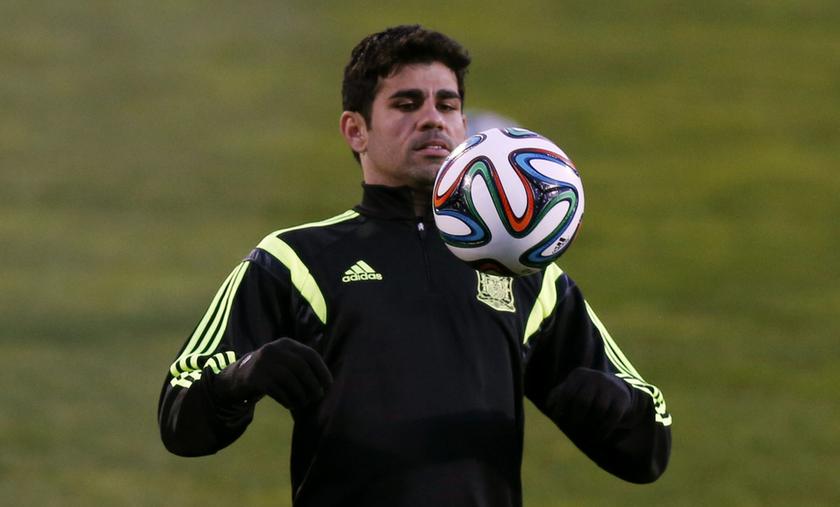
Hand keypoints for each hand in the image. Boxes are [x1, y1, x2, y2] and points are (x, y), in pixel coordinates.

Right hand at [215, 338, 332, 409]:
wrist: (241, 374)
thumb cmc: (273, 369)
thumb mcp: (286, 359)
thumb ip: (303, 364)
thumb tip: (326, 382)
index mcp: (287, 343)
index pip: (310, 355)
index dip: (322, 370)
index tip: (328, 385)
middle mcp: (275, 350)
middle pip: (301, 368)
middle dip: (313, 385)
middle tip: (317, 397)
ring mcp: (264, 363)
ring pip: (290, 381)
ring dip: (301, 395)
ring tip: (304, 402)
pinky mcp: (256, 378)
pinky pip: (277, 391)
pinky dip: (287, 400)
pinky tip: (291, 404)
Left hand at [546, 367, 631, 437]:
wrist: (613, 387)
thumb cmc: (583, 392)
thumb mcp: (570, 389)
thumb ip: (557, 396)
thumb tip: (550, 406)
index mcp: (579, 375)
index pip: (567, 392)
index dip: (561, 408)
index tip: (557, 419)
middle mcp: (595, 377)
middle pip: (583, 401)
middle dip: (576, 418)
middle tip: (573, 429)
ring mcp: (610, 386)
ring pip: (599, 409)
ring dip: (591, 426)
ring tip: (585, 436)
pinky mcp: (622, 397)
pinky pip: (612, 416)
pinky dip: (604, 429)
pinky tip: (598, 437)